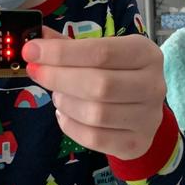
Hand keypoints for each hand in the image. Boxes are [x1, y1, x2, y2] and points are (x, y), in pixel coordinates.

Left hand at [23, 27, 165, 160]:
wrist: (143, 111)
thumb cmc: (118, 74)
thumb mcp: (102, 52)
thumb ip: (70, 46)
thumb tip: (36, 40)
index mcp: (145, 53)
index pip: (101, 52)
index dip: (62, 53)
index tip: (31, 51)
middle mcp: (153, 85)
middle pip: (99, 84)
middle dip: (58, 78)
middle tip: (36, 72)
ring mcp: (148, 118)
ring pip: (96, 114)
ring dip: (65, 103)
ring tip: (57, 95)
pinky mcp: (137, 144)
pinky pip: (94, 138)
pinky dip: (70, 125)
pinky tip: (64, 114)